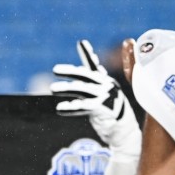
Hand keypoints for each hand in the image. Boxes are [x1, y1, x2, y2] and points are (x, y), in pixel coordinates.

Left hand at [51, 40, 139, 155]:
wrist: (123, 131)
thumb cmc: (111, 112)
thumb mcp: (104, 94)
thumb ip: (95, 82)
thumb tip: (92, 67)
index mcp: (105, 81)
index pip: (94, 66)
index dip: (87, 54)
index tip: (81, 42)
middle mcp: (106, 86)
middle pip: (85, 76)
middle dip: (70, 71)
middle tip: (55, 69)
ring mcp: (104, 97)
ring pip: (82, 90)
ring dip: (66, 89)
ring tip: (51, 89)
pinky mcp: (102, 109)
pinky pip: (83, 106)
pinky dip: (70, 108)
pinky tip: (59, 108)